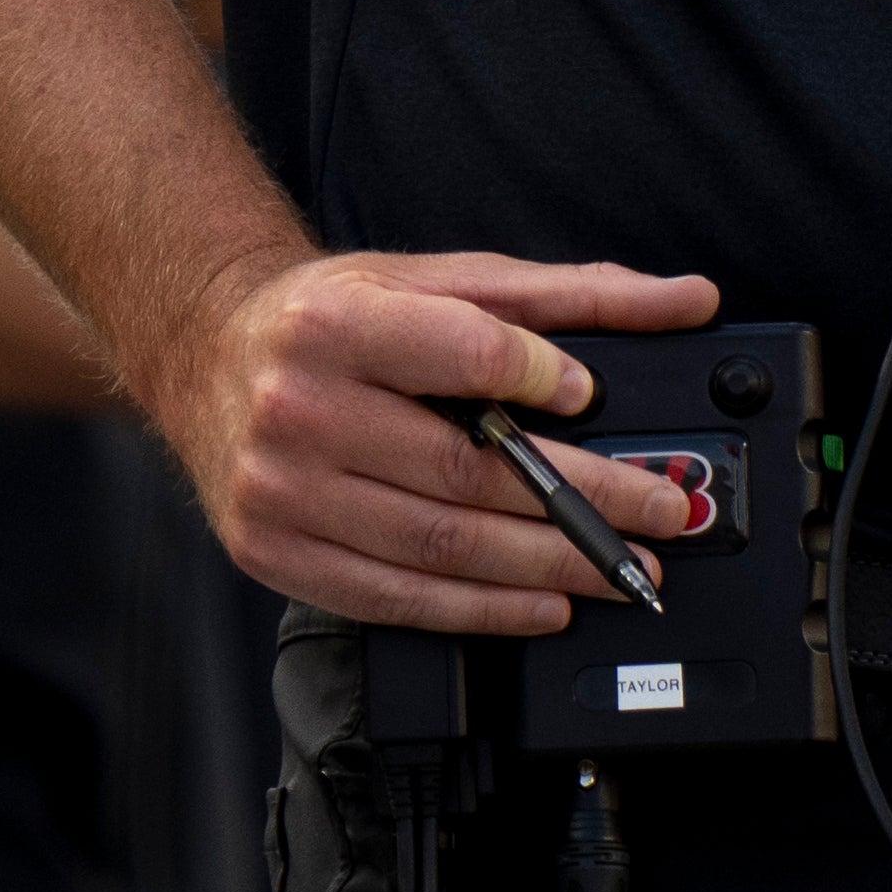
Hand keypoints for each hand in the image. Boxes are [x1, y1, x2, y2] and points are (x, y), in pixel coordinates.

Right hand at [140, 247, 729, 631]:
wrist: (205, 354)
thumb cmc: (334, 318)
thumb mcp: (443, 281)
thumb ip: (571, 294)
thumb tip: (686, 299)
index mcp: (338, 325)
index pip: (464, 355)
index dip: (537, 378)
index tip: (591, 396)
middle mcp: (299, 409)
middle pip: (467, 471)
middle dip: (583, 502)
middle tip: (659, 513)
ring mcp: (281, 491)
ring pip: (439, 546)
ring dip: (547, 568)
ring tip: (619, 568)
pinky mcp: (272, 552)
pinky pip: (393, 598)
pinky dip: (480, 610)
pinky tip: (542, 604)